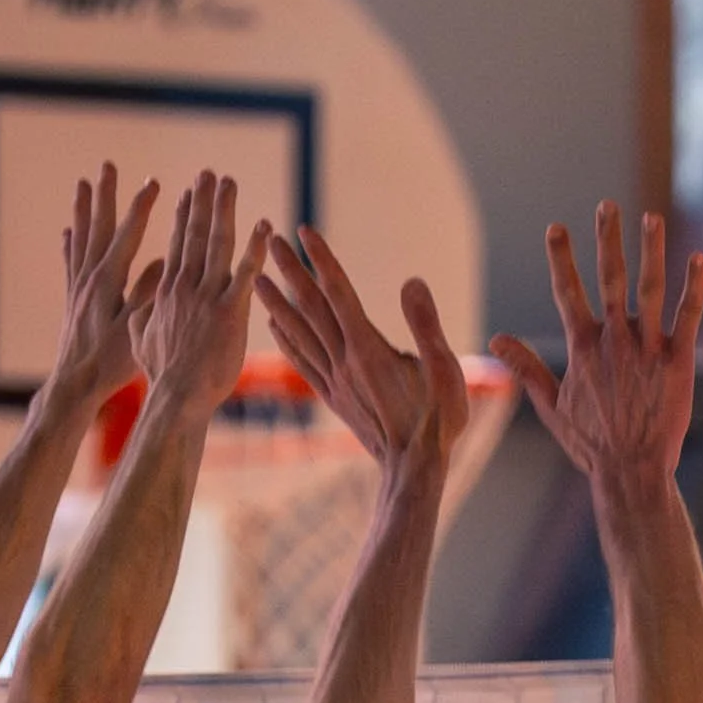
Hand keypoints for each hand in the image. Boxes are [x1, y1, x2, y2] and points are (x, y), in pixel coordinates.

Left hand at [36, 165, 162, 423]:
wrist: (74, 384)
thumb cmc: (110, 362)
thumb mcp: (135, 329)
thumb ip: (147, 294)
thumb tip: (161, 262)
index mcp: (108, 282)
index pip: (126, 236)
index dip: (140, 208)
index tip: (152, 182)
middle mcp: (89, 277)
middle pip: (99, 227)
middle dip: (107, 195)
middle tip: (108, 166)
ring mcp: (78, 285)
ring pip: (82, 238)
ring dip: (85, 209)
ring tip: (84, 184)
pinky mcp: (73, 297)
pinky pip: (71, 261)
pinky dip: (72, 241)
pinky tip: (69, 231)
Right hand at [128, 173, 270, 427]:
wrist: (176, 398)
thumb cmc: (162, 376)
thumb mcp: (141, 340)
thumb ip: (145, 315)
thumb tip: (140, 304)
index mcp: (167, 292)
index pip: (176, 246)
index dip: (181, 217)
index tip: (186, 193)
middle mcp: (186, 287)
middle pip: (194, 234)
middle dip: (202, 201)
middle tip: (210, 174)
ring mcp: (208, 297)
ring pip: (216, 244)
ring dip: (223, 210)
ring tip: (229, 182)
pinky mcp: (230, 312)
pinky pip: (246, 274)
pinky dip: (256, 248)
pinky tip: (266, 226)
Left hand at [261, 226, 468, 465]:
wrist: (413, 472)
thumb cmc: (438, 422)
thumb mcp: (446, 372)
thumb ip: (428, 326)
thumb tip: (412, 281)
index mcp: (368, 349)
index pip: (339, 293)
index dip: (322, 260)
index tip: (303, 230)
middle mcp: (345, 361)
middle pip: (312, 307)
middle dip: (290, 271)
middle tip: (268, 240)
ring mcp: (336, 380)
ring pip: (299, 333)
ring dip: (277, 302)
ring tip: (256, 277)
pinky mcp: (334, 398)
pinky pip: (303, 362)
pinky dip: (285, 340)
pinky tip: (273, 326)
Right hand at [492, 203, 702, 502]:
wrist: (631, 472)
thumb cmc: (591, 443)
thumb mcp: (551, 405)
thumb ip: (526, 367)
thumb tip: (495, 340)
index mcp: (583, 348)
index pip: (568, 292)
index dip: (561, 258)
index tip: (557, 228)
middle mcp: (614, 340)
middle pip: (609, 279)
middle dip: (607, 240)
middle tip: (607, 207)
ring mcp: (647, 349)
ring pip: (650, 289)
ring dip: (651, 251)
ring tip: (651, 218)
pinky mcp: (678, 361)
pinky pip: (688, 317)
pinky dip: (693, 287)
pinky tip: (699, 260)